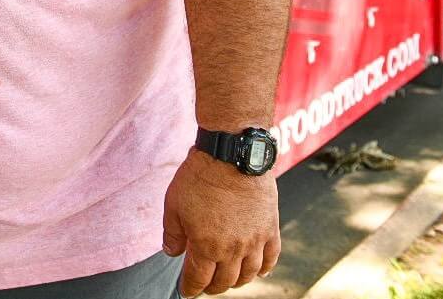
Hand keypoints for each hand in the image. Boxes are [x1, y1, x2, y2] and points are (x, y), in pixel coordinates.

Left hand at [162, 147, 279, 295]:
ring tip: (229, 279)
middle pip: (224, 281)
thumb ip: (172, 233)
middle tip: (205, 285)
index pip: (198, 279)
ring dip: (237, 281)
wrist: (230, 156)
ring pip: (249, 274)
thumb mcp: (173, 205)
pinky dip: (266, 269)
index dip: (191, 288)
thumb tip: (171, 252)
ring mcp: (254, 241)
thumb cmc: (199, 178)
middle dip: (212, 287)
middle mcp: (232, 249)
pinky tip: (259, 271)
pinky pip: (271, 258)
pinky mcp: (270, 229)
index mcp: (206, 246)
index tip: (187, 291)